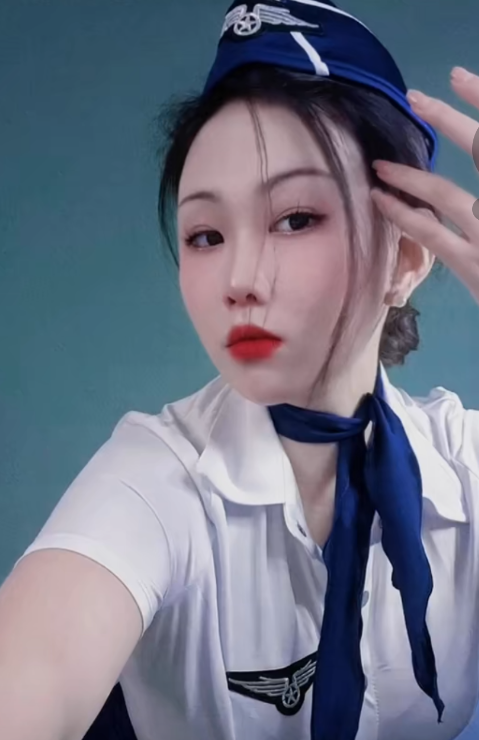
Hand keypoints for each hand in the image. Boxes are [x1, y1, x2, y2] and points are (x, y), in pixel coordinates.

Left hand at [370, 66, 478, 304]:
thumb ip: (473, 199)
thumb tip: (463, 180)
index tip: (460, 79)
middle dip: (448, 120)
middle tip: (417, 99)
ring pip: (446, 194)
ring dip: (411, 176)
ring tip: (381, 165)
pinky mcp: (473, 265)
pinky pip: (432, 235)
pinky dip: (404, 216)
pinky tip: (382, 202)